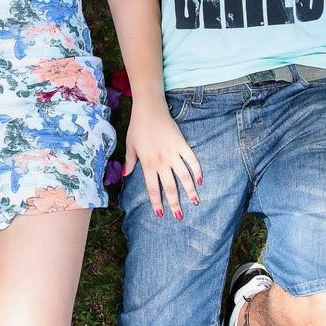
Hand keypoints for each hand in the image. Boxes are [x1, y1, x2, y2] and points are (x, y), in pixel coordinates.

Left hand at [124, 99, 201, 218]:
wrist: (150, 108)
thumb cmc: (138, 126)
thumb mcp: (130, 145)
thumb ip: (130, 161)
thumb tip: (126, 175)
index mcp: (147, 163)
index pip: (152, 188)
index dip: (156, 202)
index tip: (160, 213)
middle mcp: (161, 161)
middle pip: (169, 187)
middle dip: (175, 203)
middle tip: (179, 216)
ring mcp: (173, 153)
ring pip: (184, 177)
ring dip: (189, 191)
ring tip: (195, 202)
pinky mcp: (182, 145)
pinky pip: (192, 161)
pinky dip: (197, 171)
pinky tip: (199, 181)